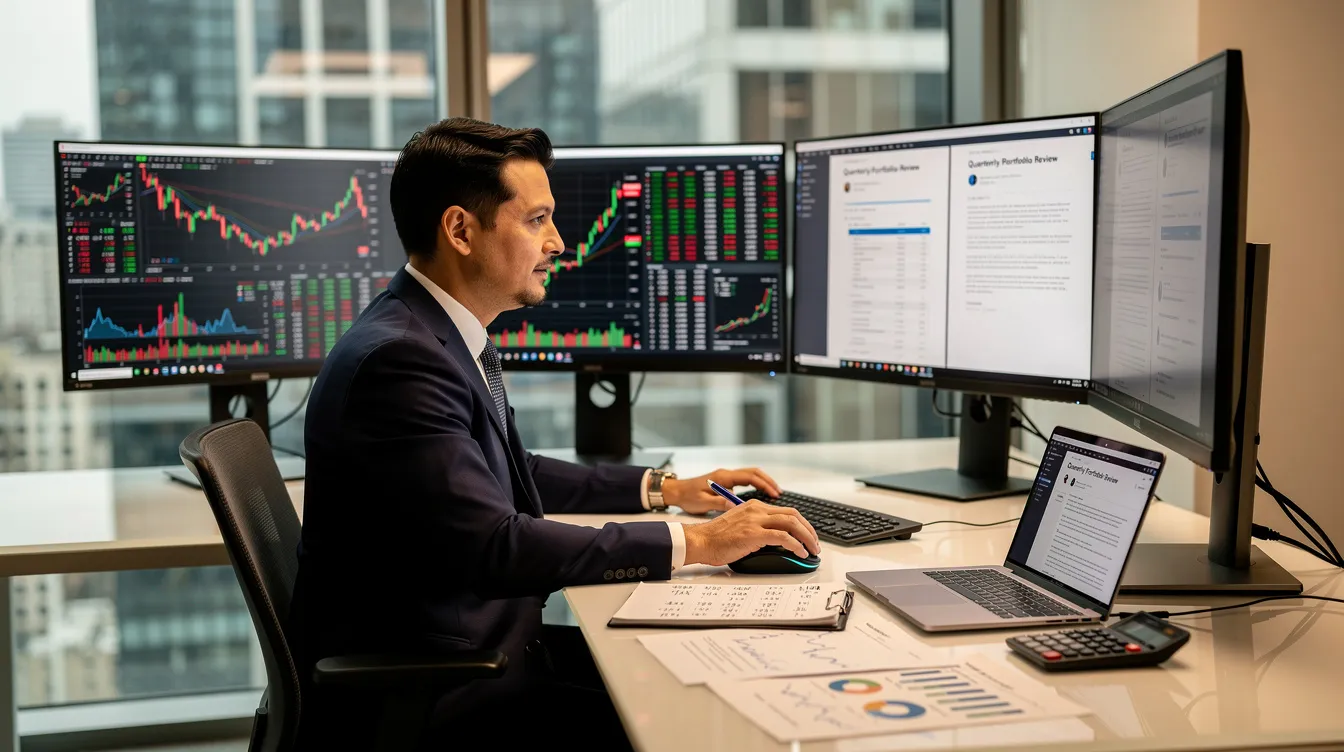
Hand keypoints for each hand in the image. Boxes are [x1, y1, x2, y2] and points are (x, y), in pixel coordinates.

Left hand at [660, 467, 781, 514]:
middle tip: (780, 493)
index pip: (750, 477)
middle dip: (768, 481)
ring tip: (774, 494)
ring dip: (763, 482)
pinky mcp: (725, 482)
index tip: (776, 494)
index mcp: (723, 477)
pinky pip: (744, 481)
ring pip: (750, 475)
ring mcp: (726, 477)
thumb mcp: (703, 503)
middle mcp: (726, 474)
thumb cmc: (687, 497)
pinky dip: (755, 486)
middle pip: (754, 473)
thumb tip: (736, 505)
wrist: (675, 491)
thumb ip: (720, 503)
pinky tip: (760, 496)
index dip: (765, 484)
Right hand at [682, 501, 819, 565]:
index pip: (786, 511)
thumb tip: (776, 541)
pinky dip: (796, 545)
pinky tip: (800, 553)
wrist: (700, 541)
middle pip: (793, 515)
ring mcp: (755, 520)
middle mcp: (757, 510)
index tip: (807, 535)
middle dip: (809, 530)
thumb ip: (757, 528)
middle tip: (815, 543)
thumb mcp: (740, 526)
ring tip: (813, 550)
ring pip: (792, 524)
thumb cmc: (715, 538)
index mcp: (754, 506)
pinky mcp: (754, 533)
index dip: (801, 524)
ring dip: (807, 538)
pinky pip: (783, 537)